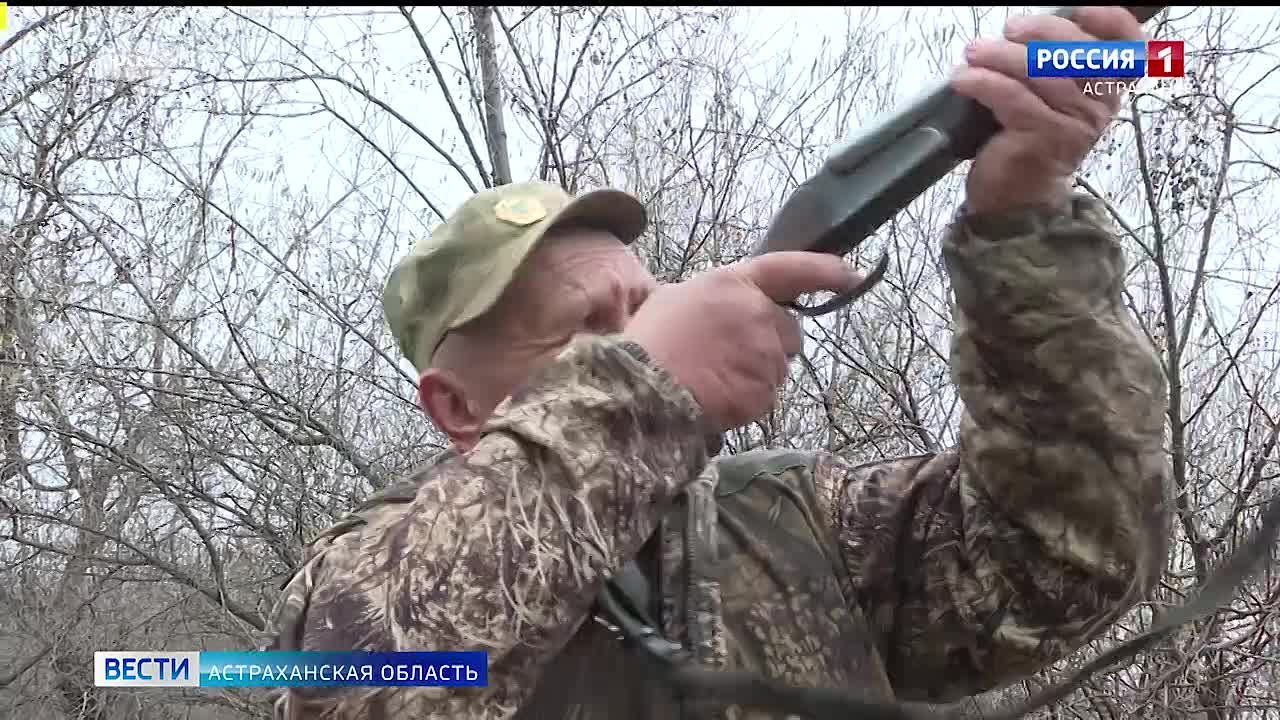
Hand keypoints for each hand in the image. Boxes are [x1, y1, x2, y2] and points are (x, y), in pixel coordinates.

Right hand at [622, 252, 857, 431]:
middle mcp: (760, 315)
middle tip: (729, 354)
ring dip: (756, 372)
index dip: (826, 271)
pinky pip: (765, 396)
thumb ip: (714, 298)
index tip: (850, 275)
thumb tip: (725, 309)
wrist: (640, 389)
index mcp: (736, 284)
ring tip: (712, 377)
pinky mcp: (764, 394)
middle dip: (770, 342)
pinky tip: (716, 396)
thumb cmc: (649, 341)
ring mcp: (766, 357)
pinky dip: (747, 399)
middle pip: (788, 331)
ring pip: (776, 367)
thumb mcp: (675, 299)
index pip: (793, 269)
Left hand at [953, 6, 1143, 214]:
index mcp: (1107, 92)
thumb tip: (1023, 32)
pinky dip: (982, 81)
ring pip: (1039, 70)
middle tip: (1008, 30)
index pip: (1129, 49)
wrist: (1017, 202)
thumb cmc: (1030, 145)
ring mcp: (1072, 122)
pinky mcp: (1040, 136)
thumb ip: (1053, 69)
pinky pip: (1010, 94)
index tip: (1079, 10)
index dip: (1111, 21)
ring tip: (974, 53)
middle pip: (1079, 50)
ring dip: (1000, 55)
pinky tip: (963, 79)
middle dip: (1040, 31)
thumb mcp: (1049, 103)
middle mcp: (1098, 106)